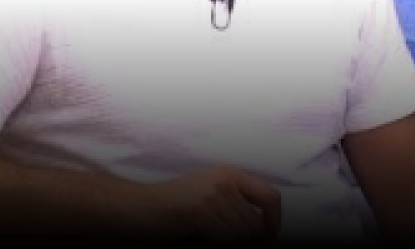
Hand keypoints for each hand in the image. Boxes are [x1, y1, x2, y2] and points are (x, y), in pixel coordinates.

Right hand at [146, 166, 281, 243]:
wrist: (140, 207)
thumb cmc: (174, 205)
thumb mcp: (210, 192)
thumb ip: (236, 201)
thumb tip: (264, 226)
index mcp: (230, 174)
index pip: (271, 196)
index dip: (274, 220)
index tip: (267, 235)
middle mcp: (225, 181)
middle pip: (256, 223)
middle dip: (246, 238)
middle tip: (225, 238)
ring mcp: (213, 196)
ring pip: (242, 234)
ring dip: (229, 241)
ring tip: (209, 233)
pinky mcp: (200, 213)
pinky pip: (225, 239)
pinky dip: (218, 243)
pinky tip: (202, 235)